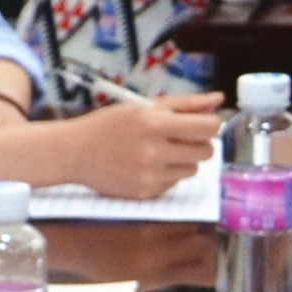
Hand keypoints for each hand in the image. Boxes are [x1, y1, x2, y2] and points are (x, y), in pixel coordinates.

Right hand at [61, 92, 221, 198]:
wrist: (73, 153)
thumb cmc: (109, 125)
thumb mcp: (143, 107)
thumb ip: (185, 104)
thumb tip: (219, 99)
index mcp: (153, 123)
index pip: (208, 127)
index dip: (210, 125)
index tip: (201, 125)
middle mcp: (153, 151)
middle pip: (206, 151)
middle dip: (197, 144)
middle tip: (178, 139)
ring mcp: (149, 175)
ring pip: (193, 169)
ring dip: (183, 160)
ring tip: (159, 153)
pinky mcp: (145, 192)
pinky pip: (174, 183)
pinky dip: (166, 175)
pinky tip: (145, 167)